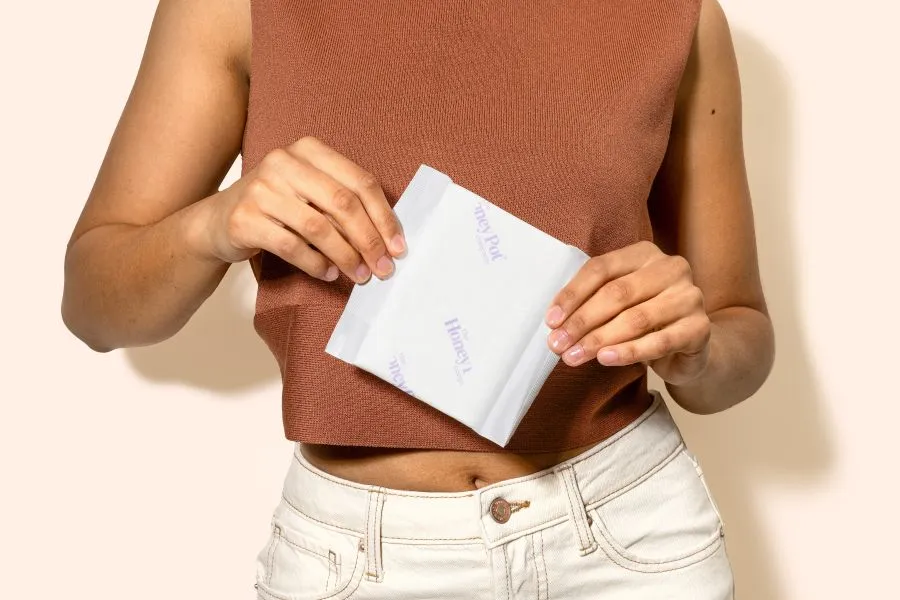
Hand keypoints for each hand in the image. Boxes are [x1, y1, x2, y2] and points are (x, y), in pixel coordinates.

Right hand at [196, 136, 405, 282]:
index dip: (384, 217)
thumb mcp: (310, 192)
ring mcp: (261, 189)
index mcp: (309, 150)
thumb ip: (342, 204)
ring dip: (345, 256)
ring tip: (359, 275)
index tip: (398, 246)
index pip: (359, 182)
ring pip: (318, 227)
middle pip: (342, 204)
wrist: (217, 221)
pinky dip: (315, 264)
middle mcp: (283, 162)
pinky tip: (328, 274)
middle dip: (368, 240)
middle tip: (383, 268)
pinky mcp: (245, 218)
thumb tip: (386, 239)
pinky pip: (291, 246)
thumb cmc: (278, 208)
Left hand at [544, 241, 711, 385]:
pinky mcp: (700, 328)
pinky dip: (629, 352)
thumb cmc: (644, 319)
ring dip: (599, 340)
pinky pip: (659, 341)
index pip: (601, 269)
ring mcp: (689, 296)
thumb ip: (592, 303)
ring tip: (573, 357)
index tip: (551, 321)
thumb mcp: (618, 303)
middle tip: (557, 344)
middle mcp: (670, 268)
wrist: (690, 345)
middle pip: (616, 293)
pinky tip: (605, 359)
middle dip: (582, 322)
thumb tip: (556, 324)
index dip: (572, 295)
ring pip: (636, 318)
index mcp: (644, 254)